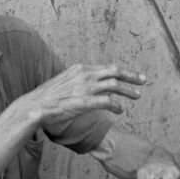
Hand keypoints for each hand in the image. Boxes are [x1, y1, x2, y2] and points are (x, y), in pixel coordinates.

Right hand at [28, 63, 146, 123]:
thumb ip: (79, 81)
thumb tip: (89, 85)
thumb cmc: (48, 97)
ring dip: (128, 90)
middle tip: (144, 81)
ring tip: (137, 96)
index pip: (107, 67)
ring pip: (114, 86)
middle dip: (131, 76)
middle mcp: (85, 75)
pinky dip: (116, 105)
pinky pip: (107, 101)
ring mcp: (85, 88)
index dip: (123, 72)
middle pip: (115, 72)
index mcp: (81, 69)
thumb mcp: (65, 82)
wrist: (35, 105)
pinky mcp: (85, 102)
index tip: (133, 76)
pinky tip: (120, 111)